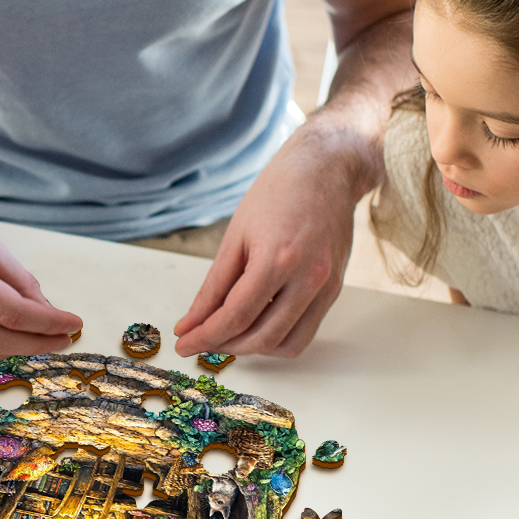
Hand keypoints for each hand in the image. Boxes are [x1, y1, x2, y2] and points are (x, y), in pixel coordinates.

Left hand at [174, 122, 368, 357]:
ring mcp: (326, 287)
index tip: (184, 343)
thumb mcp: (236, 235)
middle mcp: (308, 278)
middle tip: (199, 340)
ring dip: (252, 348)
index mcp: (278, 258)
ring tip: (227, 335)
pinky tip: (256, 325)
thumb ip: (214, 285)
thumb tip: (192, 321)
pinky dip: (277, 338)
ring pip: (287, 344)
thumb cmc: (279, 192)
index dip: (205, 336)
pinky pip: (306, 332)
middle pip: (261, 336)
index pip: (236, 315)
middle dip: (224, 345)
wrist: (326, 170)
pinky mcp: (334, 290)